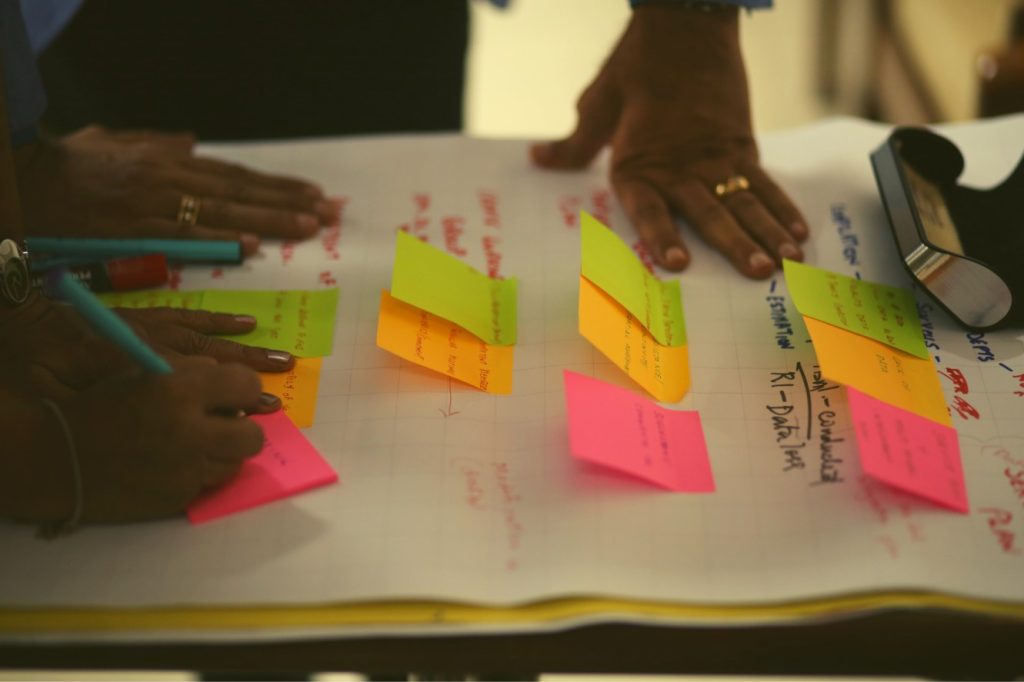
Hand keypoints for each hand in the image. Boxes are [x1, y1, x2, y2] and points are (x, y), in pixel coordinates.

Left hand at [0, 292, 293, 400]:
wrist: (10, 313)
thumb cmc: (26, 361)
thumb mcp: (56, 387)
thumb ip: (106, 396)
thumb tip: (157, 406)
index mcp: (127, 359)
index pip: (190, 375)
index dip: (227, 391)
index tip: (259, 407)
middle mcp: (145, 340)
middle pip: (205, 355)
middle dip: (246, 370)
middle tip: (282, 382)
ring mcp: (145, 324)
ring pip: (202, 336)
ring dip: (240, 348)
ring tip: (276, 357)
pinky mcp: (138, 315)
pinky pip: (186, 316)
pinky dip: (216, 321)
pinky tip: (241, 324)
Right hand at [12, 359, 266, 523]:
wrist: (58, 458)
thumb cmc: (101, 407)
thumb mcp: (145, 374)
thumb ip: (193, 373)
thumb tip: (234, 382)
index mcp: (180, 390)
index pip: (247, 385)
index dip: (245, 389)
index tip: (237, 395)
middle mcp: (190, 431)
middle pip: (253, 436)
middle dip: (243, 429)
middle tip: (225, 426)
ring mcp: (186, 469)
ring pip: (235, 464)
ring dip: (224, 454)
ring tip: (199, 446)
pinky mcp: (177, 498)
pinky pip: (207, 484)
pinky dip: (198, 475)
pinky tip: (175, 466)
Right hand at [14, 126, 341, 256]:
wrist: (30, 178)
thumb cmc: (71, 164)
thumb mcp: (117, 142)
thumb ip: (157, 143)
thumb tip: (190, 141)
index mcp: (171, 162)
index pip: (237, 176)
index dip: (277, 186)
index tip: (313, 195)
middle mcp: (172, 179)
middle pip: (241, 191)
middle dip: (288, 201)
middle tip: (328, 212)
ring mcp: (156, 203)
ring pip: (224, 211)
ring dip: (268, 218)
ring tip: (307, 226)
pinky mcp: (136, 228)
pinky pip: (184, 235)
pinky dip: (218, 239)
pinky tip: (250, 245)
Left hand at [531, 6, 807, 278]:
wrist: (684, 24)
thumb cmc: (635, 66)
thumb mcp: (597, 103)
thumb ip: (573, 145)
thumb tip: (537, 159)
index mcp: (639, 163)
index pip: (650, 209)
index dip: (662, 236)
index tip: (677, 264)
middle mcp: (680, 167)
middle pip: (710, 212)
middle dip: (735, 245)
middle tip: (757, 272)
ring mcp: (716, 159)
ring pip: (745, 202)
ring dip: (766, 233)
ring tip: (786, 262)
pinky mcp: (741, 145)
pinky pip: (765, 182)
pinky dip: (783, 208)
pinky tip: (799, 233)